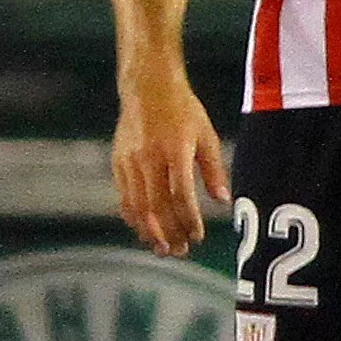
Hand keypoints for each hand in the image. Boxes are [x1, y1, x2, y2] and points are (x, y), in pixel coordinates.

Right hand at [111, 74, 228, 256]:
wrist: (147, 88)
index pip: (181, 195)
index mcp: (176, 151)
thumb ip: (214, 169)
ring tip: (161, 248)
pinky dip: (133, 216)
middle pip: (157, 206)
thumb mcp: (206, 135)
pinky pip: (124, 196)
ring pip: (137, 206)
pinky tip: (144, 229)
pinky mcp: (118, 162)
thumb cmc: (182, 110)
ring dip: (149, 231)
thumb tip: (222, 201)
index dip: (189, 220)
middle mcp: (150, 158)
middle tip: (179, 252)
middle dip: (169, 233)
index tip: (197, 236)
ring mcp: (130, 161)